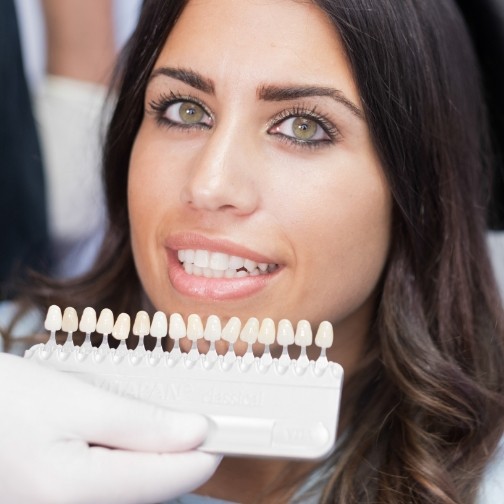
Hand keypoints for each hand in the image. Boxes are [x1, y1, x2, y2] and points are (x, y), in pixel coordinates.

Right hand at [0, 353, 219, 503]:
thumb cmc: (6, 399)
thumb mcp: (77, 402)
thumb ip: (140, 424)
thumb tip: (196, 432)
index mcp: (76, 492)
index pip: (169, 479)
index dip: (205, 451)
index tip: (229, 426)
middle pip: (152, 486)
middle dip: (179, 450)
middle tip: (195, 411)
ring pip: (132, 487)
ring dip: (153, 453)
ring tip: (160, 416)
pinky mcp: (60, 499)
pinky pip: (109, 485)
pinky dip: (127, 458)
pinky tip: (126, 431)